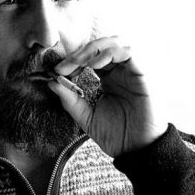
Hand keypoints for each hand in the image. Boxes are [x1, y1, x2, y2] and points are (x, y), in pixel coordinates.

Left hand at [48, 36, 167, 157]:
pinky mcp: (142, 74)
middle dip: (79, 53)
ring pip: (114, 43)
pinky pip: (127, 52)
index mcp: (109, 79)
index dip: (72, 60)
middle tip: (65, 66)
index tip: (57, 72)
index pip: (90, 58)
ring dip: (93, 49)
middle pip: (100, 46)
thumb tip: (52, 83)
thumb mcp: (87, 118)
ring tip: (79, 63)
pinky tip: (95, 64)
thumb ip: (70, 101)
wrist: (137, 151)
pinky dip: (110, 53)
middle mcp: (120, 72)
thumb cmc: (117, 136)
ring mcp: (131, 72)